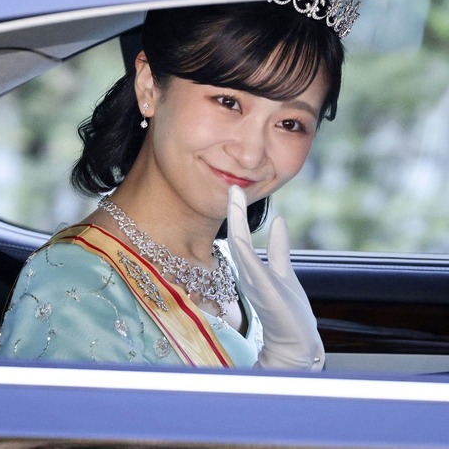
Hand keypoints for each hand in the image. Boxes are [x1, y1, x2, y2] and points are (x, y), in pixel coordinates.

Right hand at [227, 185, 324, 370]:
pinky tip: (240, 234)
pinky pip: (250, 267)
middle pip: (235, 238)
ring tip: (235, 198)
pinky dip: (244, 248)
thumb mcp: (283, 271)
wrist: (296, 342)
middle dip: (234, 212)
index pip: (239, 236)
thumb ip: (278, 248)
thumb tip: (279, 220)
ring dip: (236, 223)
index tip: (236, 190)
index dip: (236, 213)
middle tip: (232, 188)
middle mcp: (248, 274)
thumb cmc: (288, 310)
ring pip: (240, 248)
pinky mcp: (264, 292)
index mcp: (251, 268)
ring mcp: (254, 283)